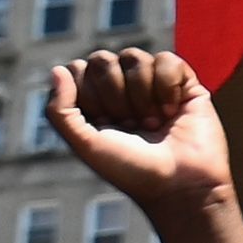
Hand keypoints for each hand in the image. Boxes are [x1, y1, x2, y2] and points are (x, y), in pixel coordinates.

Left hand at [46, 44, 238, 214]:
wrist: (180, 186)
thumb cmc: (132, 171)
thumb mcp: (85, 145)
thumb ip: (59, 110)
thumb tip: (57, 69)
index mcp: (96, 103)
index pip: (78, 69)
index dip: (88, 94)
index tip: (104, 125)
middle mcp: (123, 90)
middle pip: (102, 59)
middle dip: (114, 94)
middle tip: (131, 125)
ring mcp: (154, 84)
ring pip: (134, 56)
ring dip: (142, 94)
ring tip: (154, 123)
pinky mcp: (185, 83)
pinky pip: (167, 59)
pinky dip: (167, 86)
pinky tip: (173, 111)